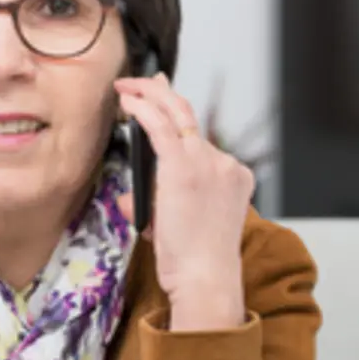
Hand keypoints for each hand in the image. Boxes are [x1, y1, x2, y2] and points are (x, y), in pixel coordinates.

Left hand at [114, 73, 253, 330]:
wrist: (206, 279)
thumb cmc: (195, 264)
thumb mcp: (182, 226)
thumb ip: (160, 204)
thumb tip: (133, 197)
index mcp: (233, 176)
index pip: (200, 139)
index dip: (177, 114)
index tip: (160, 96)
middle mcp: (225, 164)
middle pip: (190, 117)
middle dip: (162, 92)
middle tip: (141, 80)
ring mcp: (209, 163)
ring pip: (176, 117)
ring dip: (148, 97)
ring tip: (125, 87)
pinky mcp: (185, 168)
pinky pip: (162, 127)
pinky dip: (143, 109)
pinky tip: (127, 101)